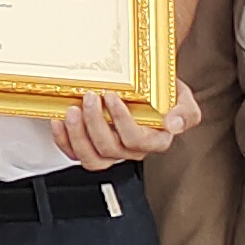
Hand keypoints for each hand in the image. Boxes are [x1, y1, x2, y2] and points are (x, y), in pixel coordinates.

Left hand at [58, 87, 194, 168]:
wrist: (146, 86)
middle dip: (95, 123)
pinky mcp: (91, 147)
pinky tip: (59, 120)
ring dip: (77, 135)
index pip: (136, 140)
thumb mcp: (181, 98)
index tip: (112, 97)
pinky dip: (63, 140)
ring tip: (72, 110)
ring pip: (91, 158)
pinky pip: (75, 154)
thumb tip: (173, 124)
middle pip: (110, 149)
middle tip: (90, 97)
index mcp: (155, 141)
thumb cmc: (163, 92)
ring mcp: (111, 151)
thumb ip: (185, 112)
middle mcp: (132, 150)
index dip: (122, 122)